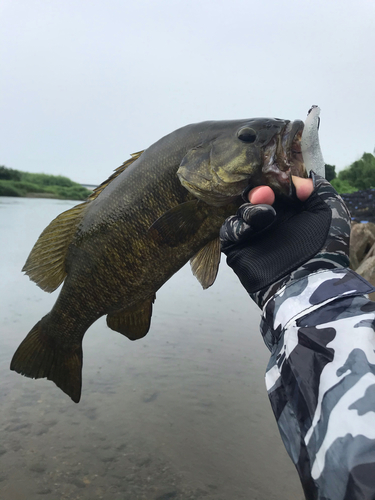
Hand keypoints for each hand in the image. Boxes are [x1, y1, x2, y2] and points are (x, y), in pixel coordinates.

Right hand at [220, 174, 350, 306]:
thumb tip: (300, 177)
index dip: (273, 179)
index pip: (274, 187)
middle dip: (258, 191)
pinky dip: (237, 225)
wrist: (306, 283)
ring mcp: (253, 235)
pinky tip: (250, 228)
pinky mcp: (238, 248)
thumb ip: (318, 188)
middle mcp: (270, 221)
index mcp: (290, 210)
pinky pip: (229, 229)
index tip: (277, 176)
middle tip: (265, 193)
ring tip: (266, 215)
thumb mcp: (331, 211)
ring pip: (240, 210)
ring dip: (250, 208)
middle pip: (253, 195)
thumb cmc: (324, 247)